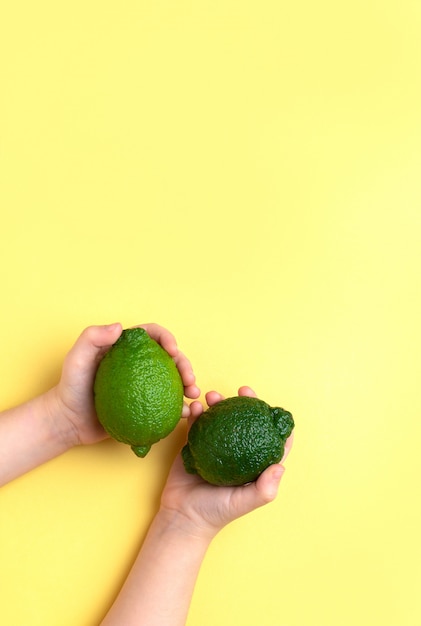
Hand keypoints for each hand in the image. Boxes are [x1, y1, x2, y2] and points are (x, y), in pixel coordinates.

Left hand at [47, 323, 199, 447]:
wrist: (67, 421)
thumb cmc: (70, 387)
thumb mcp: (76, 358)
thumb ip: (92, 338)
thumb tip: (120, 327)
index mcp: (127, 348)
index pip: (153, 335)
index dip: (168, 339)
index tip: (173, 352)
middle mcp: (138, 364)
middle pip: (170, 358)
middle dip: (185, 365)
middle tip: (189, 379)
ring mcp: (144, 385)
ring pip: (173, 380)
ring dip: (189, 385)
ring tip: (193, 395)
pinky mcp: (145, 405)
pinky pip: (167, 405)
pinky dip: (179, 408)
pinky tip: (184, 413)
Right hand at [160, 386, 292, 539]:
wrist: (182, 517)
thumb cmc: (217, 513)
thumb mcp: (244, 502)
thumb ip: (264, 489)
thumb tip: (281, 466)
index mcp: (252, 463)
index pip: (270, 439)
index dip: (275, 422)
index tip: (270, 407)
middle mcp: (236, 451)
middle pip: (245, 420)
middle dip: (246, 402)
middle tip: (243, 390)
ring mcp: (215, 446)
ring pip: (220, 417)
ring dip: (218, 402)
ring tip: (212, 396)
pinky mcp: (195, 444)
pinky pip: (197, 424)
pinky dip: (196, 413)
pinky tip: (194, 407)